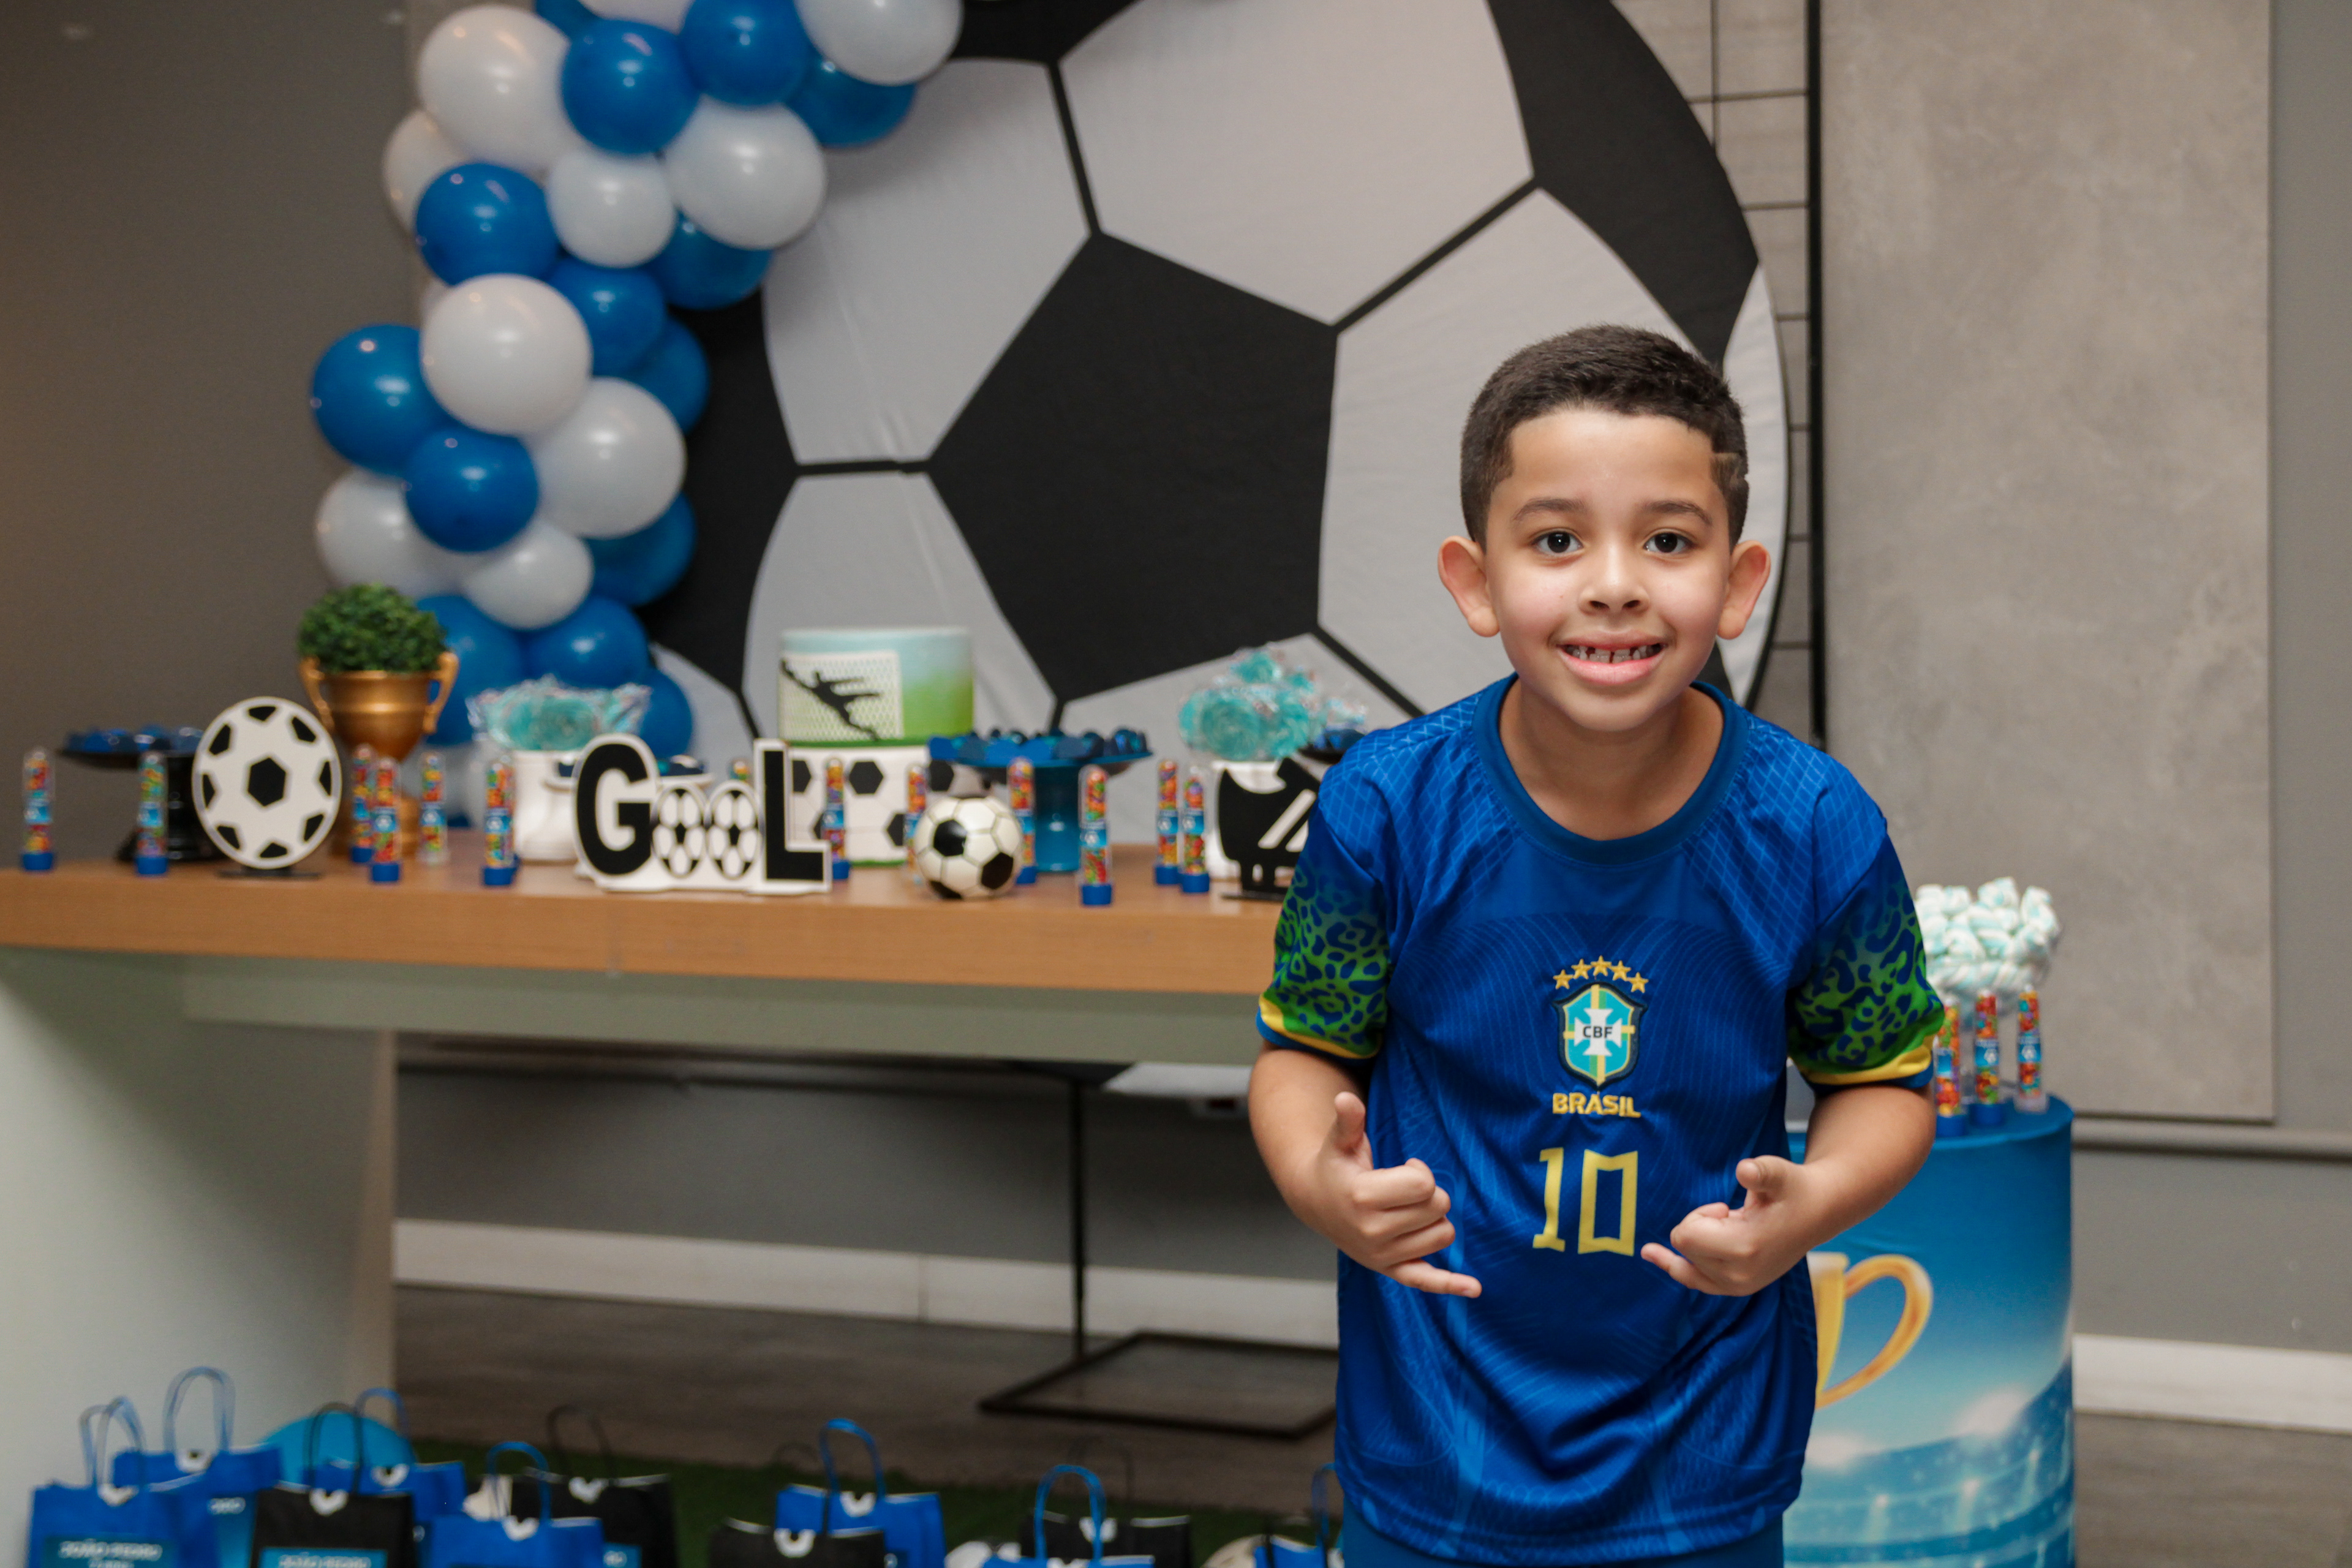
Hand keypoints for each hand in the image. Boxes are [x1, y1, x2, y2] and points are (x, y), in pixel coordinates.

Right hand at [1295, 1092, 1481, 1297]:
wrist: (1315, 1202)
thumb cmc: (1335, 1166)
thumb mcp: (1340, 1142)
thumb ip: (1348, 1121)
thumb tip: (1345, 1097)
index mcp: (1362, 1198)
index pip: (1424, 1185)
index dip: (1420, 1170)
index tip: (1405, 1166)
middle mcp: (1373, 1232)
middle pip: (1439, 1209)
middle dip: (1430, 1192)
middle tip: (1404, 1186)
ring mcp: (1382, 1255)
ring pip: (1443, 1235)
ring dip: (1435, 1218)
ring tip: (1409, 1208)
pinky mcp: (1389, 1270)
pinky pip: (1426, 1281)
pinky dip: (1451, 1285)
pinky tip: (1475, 1289)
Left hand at [1641, 1156, 1819, 1295]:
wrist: (1816, 1213)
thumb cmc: (1792, 1189)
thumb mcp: (1779, 1173)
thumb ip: (1760, 1172)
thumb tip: (1745, 1170)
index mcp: (1745, 1249)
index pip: (1686, 1235)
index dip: (1700, 1215)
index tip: (1725, 1206)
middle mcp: (1739, 1276)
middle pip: (1684, 1247)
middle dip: (1699, 1226)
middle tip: (1733, 1216)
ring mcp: (1738, 1287)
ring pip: (1685, 1264)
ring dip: (1697, 1243)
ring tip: (1726, 1227)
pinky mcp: (1738, 1289)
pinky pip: (1693, 1281)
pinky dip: (1674, 1267)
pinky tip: (1651, 1254)